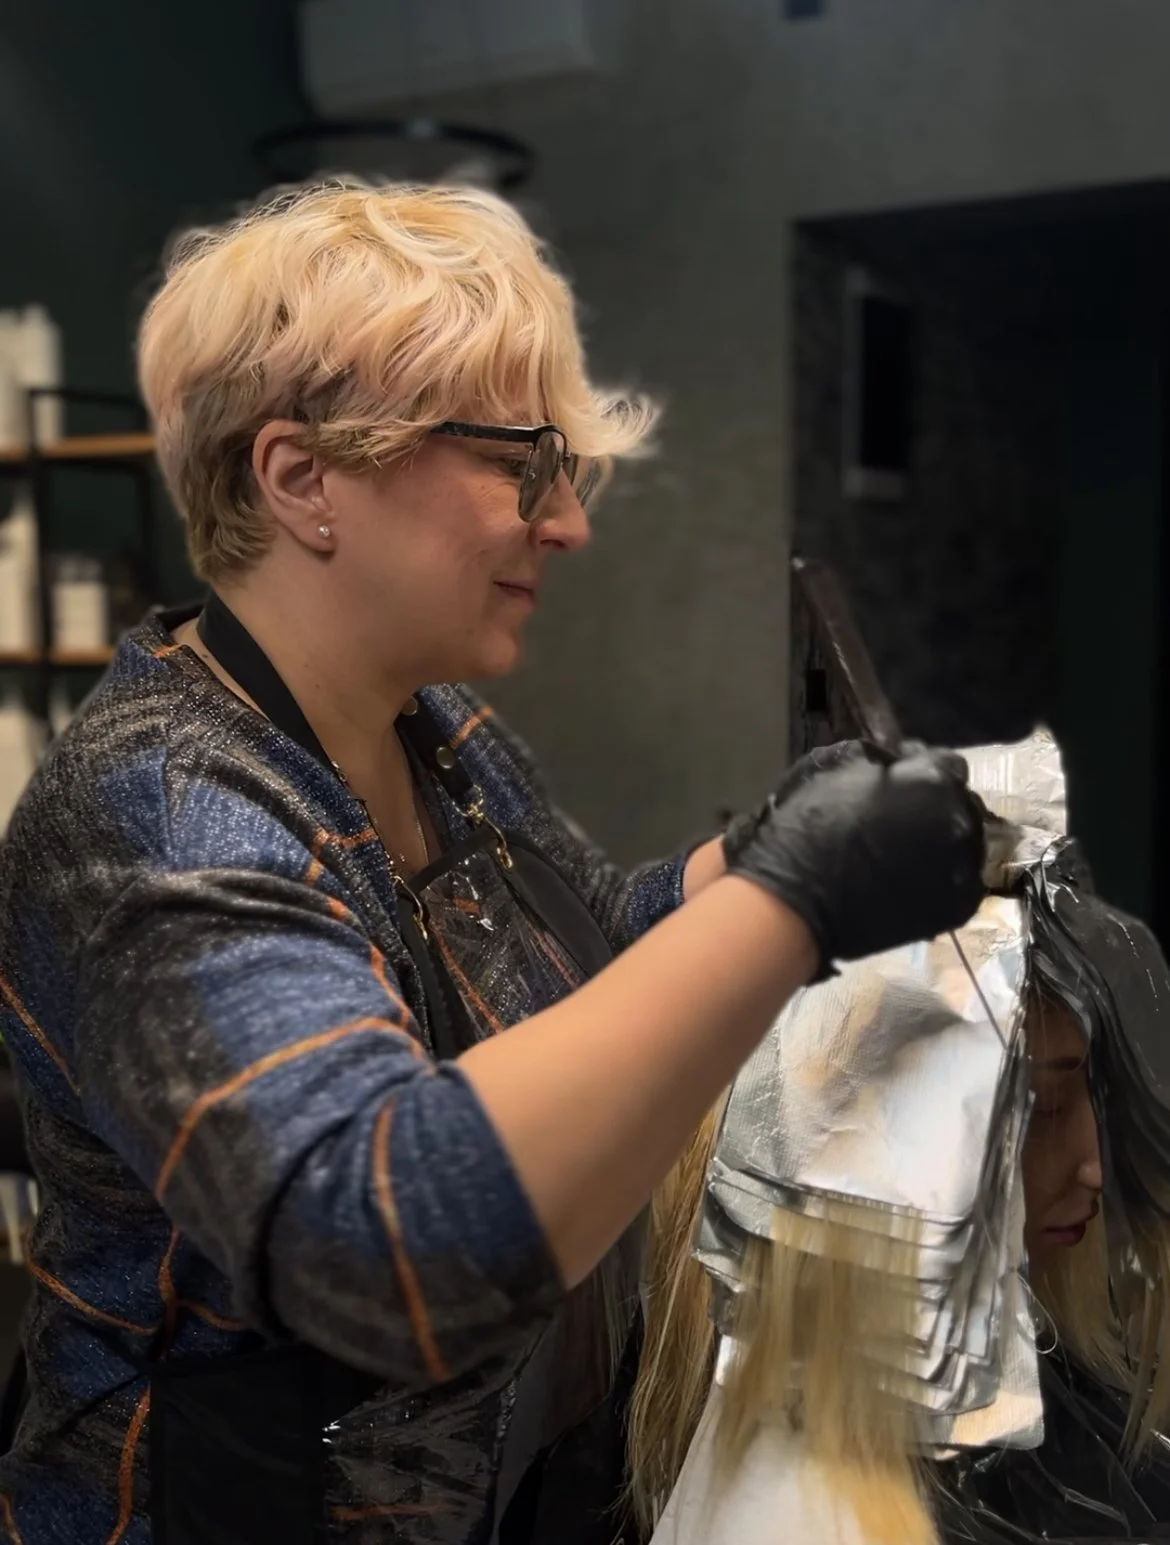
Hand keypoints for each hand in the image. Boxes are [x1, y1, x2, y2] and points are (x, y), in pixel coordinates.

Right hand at [728, 746, 983, 972]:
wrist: (799, 901)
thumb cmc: (809, 828)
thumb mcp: (839, 769)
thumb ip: (881, 761)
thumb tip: (897, 762)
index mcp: (933, 779)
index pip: (948, 764)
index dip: (923, 772)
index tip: (902, 783)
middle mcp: (959, 819)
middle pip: (961, 804)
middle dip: (937, 806)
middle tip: (903, 822)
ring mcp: (962, 866)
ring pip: (964, 845)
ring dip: (942, 844)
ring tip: (907, 856)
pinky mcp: (959, 906)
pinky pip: (959, 883)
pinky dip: (941, 880)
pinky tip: (912, 882)